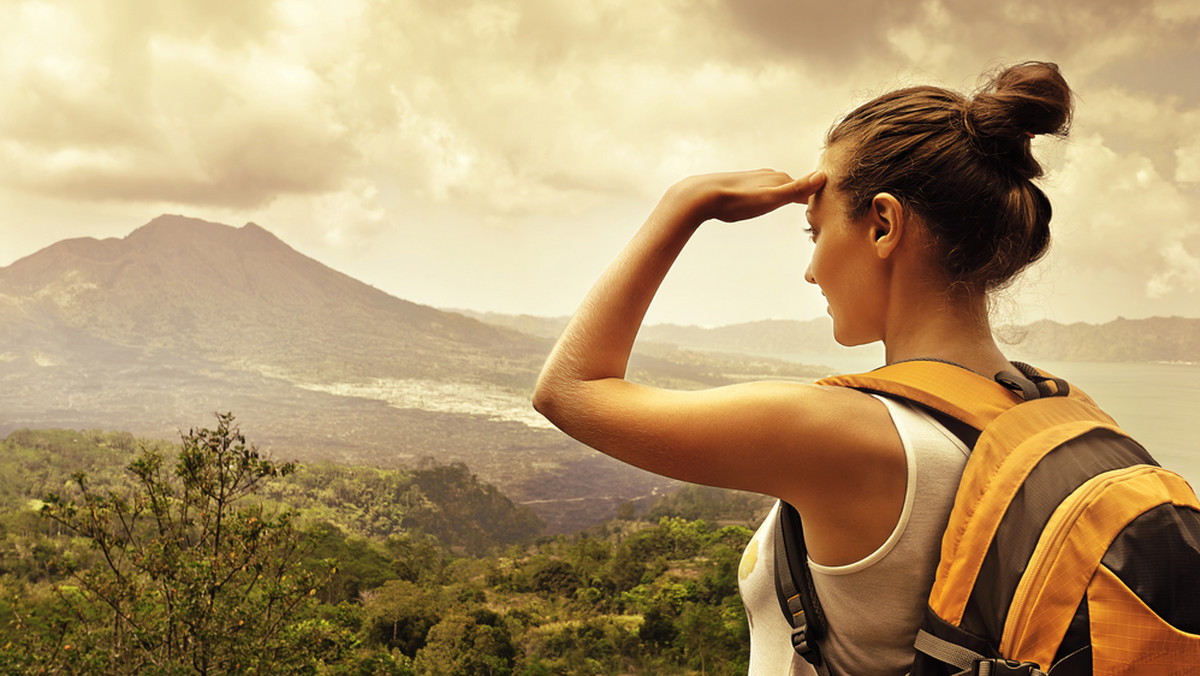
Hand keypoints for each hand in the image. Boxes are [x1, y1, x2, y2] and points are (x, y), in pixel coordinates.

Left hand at [670, 169, 826, 223]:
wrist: (701, 196)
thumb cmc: (736, 200)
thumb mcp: (770, 198)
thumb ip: (796, 189)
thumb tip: (823, 175)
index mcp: (779, 180)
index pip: (808, 188)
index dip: (819, 197)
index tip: (832, 207)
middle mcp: (770, 176)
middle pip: (795, 186)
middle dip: (806, 195)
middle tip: (819, 209)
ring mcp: (756, 180)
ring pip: (779, 188)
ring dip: (789, 195)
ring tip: (799, 204)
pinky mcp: (742, 186)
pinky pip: (764, 191)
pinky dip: (772, 196)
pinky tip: (767, 200)